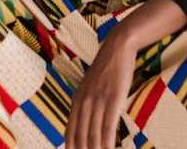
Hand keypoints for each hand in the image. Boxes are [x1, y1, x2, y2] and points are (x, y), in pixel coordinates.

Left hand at [65, 33, 136, 148]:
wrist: (117, 48)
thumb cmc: (107, 70)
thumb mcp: (90, 87)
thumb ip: (86, 105)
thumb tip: (86, 124)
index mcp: (76, 101)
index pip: (69, 134)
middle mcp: (84, 103)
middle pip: (80, 138)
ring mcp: (97, 101)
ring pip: (93, 135)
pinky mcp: (112, 99)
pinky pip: (108, 126)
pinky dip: (108, 143)